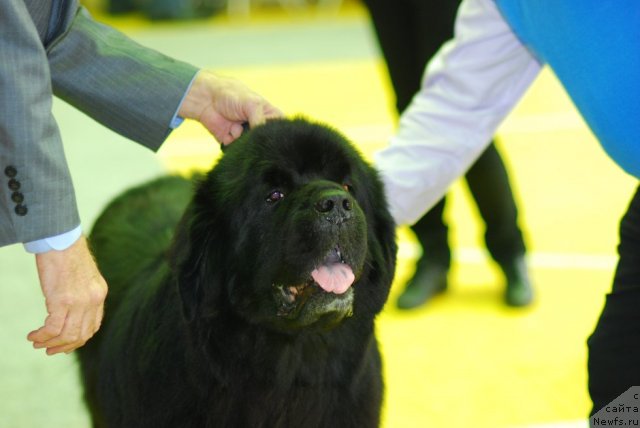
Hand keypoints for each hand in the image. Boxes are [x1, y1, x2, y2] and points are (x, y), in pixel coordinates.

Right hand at [29, 235, 107, 354]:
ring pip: (67, 335)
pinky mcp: (62, 300)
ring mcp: (79, 301)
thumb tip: (71, 310)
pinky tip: (33, 335)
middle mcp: (93, 300)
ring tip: (37, 343)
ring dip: (50, 343)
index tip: (66, 343)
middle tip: (49, 349)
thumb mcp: (83, 276)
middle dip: (64, 346)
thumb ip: (82, 293)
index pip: (93, 325)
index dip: (79, 338)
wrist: (60, 239)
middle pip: (81, 334)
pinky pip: (53, 328)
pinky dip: (42, 335)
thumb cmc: (66, 255)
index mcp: (99, 294)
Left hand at [178, 70, 282, 144]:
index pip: (281, 128)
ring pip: (252, 147)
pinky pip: (238, 150)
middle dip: (259, 139)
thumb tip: (263, 137)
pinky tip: (229, 131)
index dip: (278, 133)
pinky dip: (234, 143)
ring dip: (245, 141)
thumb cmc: (231, 95)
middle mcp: (259, 127)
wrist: (206, 100)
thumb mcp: (252, 103)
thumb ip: (261, 120)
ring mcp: (247, 136)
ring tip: (237, 126)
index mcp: (269, 115)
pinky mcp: (234, 143)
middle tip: (250, 129)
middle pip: (266, 140)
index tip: (270, 132)